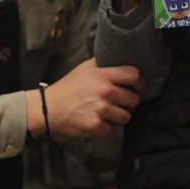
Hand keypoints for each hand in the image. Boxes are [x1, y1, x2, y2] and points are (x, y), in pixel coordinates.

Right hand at [29, 59, 145, 138]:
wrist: (49, 107)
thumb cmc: (68, 87)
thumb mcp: (84, 68)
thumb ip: (103, 63)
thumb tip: (119, 57)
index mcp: (103, 75)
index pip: (134, 75)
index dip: (140, 82)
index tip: (139, 87)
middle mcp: (104, 92)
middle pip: (134, 99)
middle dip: (130, 102)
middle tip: (121, 102)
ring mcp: (101, 110)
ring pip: (126, 117)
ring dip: (119, 117)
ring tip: (109, 113)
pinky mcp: (96, 126)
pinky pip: (113, 130)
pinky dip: (107, 129)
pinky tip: (99, 122)